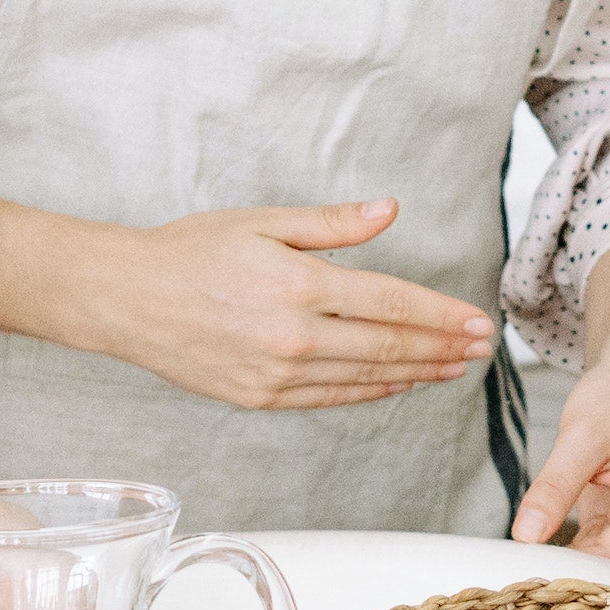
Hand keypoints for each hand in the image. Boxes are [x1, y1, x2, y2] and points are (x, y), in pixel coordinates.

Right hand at [88, 200, 498, 410]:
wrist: (126, 299)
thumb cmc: (192, 250)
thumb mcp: (262, 221)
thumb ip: (332, 223)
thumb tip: (391, 210)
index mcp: (298, 286)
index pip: (390, 303)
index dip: (440, 315)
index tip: (477, 322)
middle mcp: (293, 336)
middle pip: (387, 346)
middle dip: (442, 348)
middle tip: (482, 349)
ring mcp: (276, 375)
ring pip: (364, 379)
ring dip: (416, 374)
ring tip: (453, 369)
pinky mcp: (259, 399)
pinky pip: (330, 398)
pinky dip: (370, 393)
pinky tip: (397, 385)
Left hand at [514, 361, 609, 560]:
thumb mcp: (579, 438)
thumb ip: (554, 489)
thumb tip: (525, 537)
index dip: (567, 568)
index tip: (523, 573)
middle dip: (570, 569)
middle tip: (519, 567)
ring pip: (606, 567)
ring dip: (572, 562)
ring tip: (531, 554)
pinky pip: (601, 552)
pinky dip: (575, 549)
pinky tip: (547, 541)